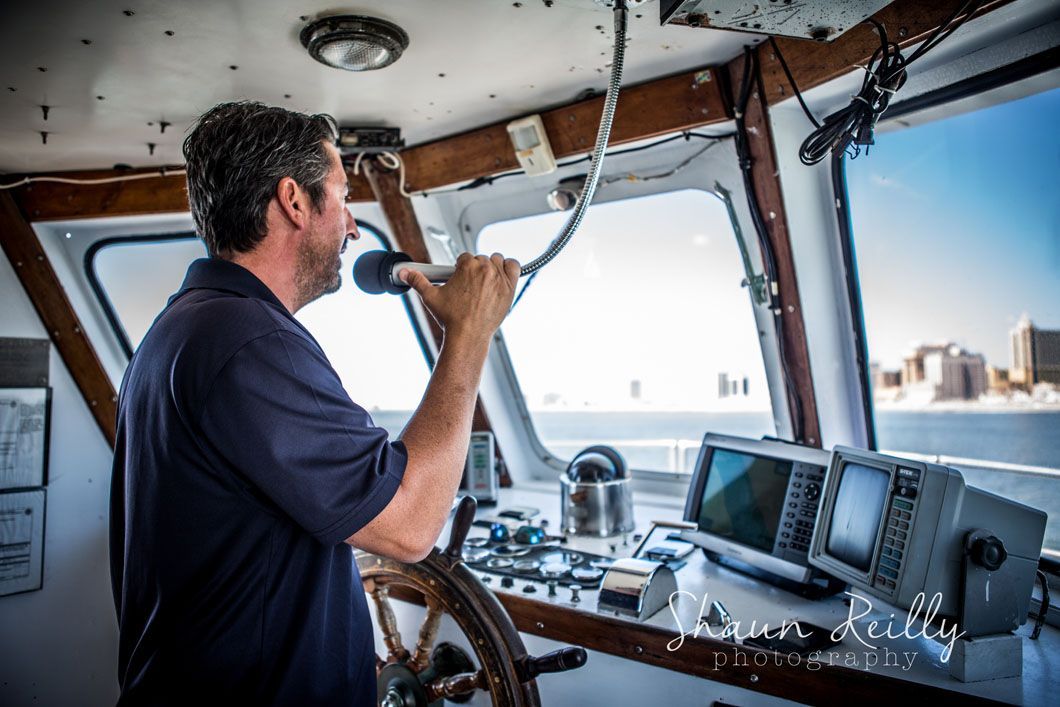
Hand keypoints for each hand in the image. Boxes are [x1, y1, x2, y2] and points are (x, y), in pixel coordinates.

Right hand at [402, 253, 519, 339]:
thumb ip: (418, 281)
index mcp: (466, 266)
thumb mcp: (430, 297)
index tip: (461, 280)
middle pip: (481, 259)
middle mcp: (484, 268)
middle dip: (475, 270)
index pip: (465, 257)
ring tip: (485, 283)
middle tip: (471, 286)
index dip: (462, 268)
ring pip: (497, 261)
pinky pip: (514, 267)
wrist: (468, 335)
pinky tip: (502, 277)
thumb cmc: (451, 318)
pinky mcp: (510, 287)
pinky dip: (509, 268)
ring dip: (492, 268)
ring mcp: (498, 277)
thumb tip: (405, 273)